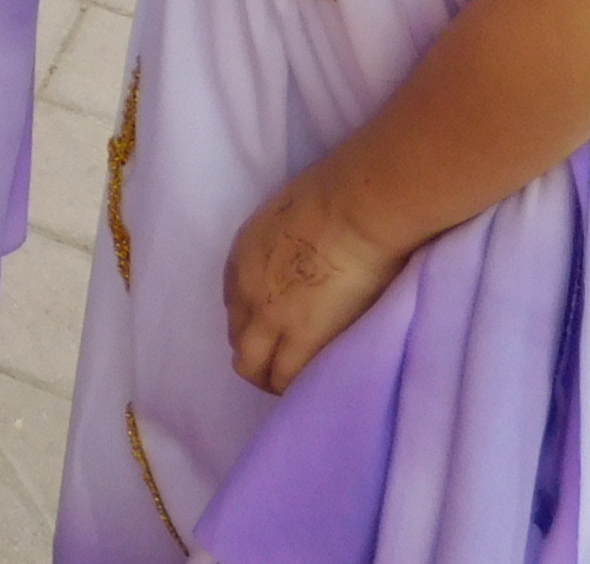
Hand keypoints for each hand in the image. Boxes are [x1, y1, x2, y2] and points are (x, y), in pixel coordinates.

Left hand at [223, 164, 404, 390]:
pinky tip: (312, 389)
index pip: (235, 308)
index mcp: (241, 260)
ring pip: (255, 369)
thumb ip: (281, 250)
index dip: (254, 325)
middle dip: (257, 358)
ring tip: (299, 386)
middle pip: (239, 343)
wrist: (354, 210)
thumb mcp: (284, 221)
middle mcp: (246, 294)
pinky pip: (287, 380)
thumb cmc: (332, 200)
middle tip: (285, 366)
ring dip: (273, 379)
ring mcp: (271, 319)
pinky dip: (295, 388)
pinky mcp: (303, 340)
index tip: (274, 332)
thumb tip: (299, 262)